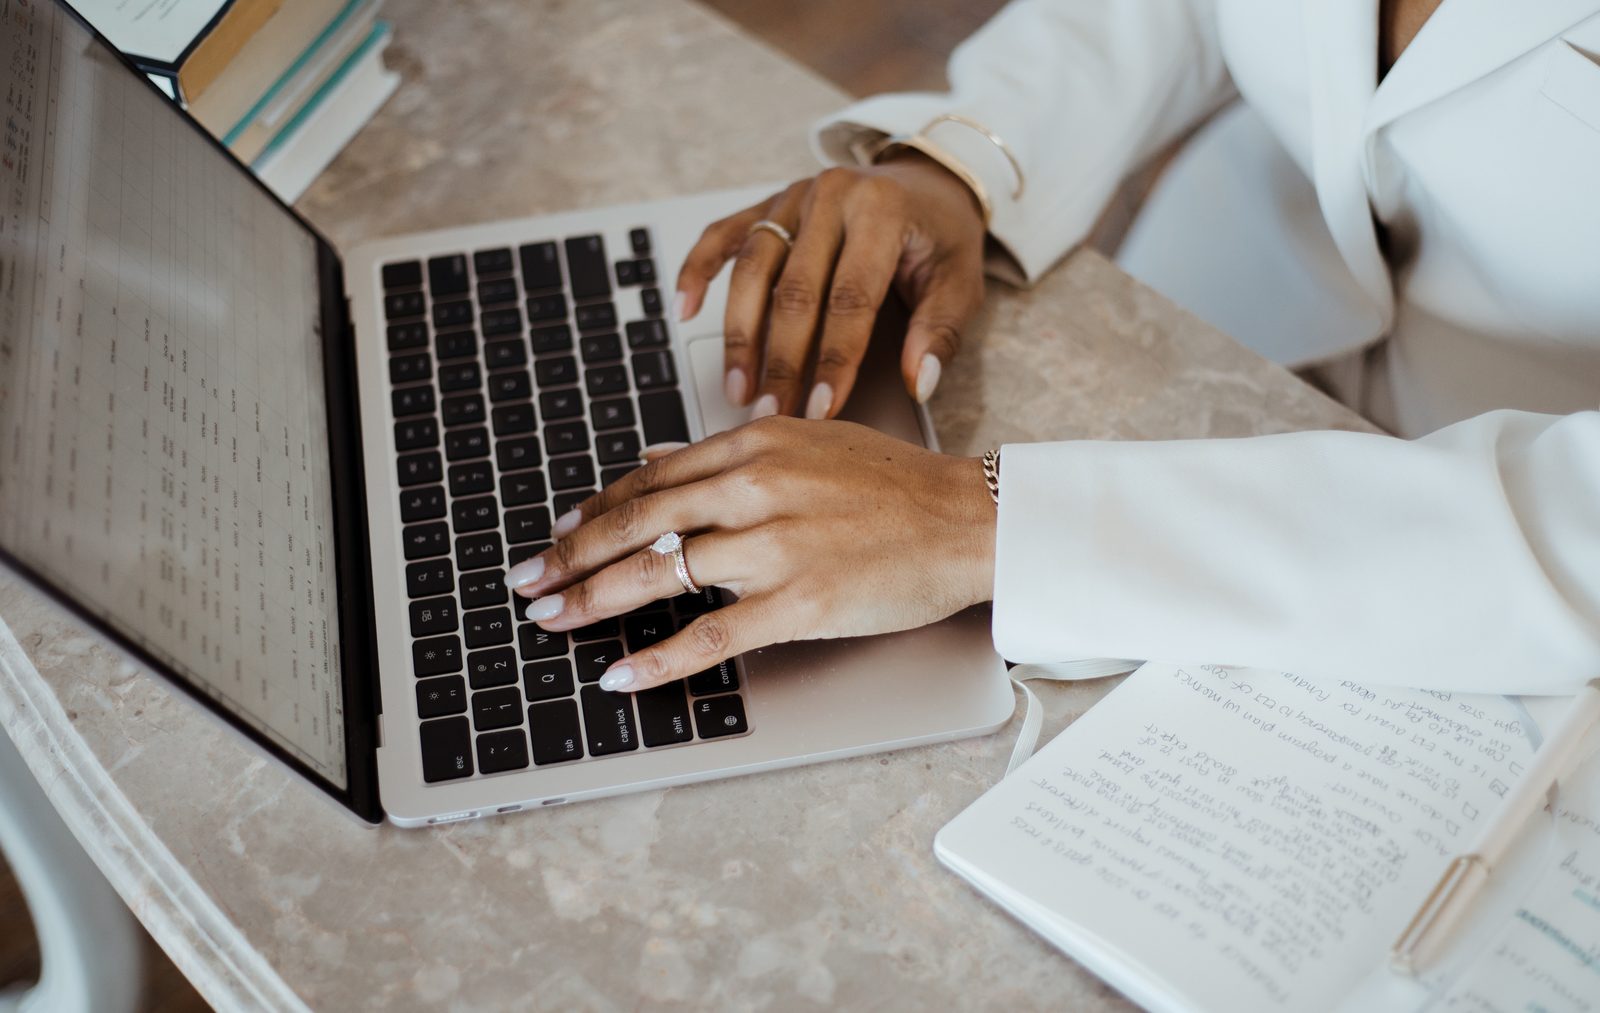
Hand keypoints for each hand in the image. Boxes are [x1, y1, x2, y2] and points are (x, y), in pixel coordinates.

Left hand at [504, 417, 996, 692]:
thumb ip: (728, 453)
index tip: (560, 533)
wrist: (966, 519)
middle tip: (528, 581)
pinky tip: (619, 673)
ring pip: (660, 574)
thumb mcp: (807, 441)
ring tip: (550, 621)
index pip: (651, 479)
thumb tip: (653, 459)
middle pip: (639, 522)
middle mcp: (756, 487)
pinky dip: (657, 658)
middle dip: (570, 556)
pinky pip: (711, 634)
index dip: (595, 510)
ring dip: (593, 601)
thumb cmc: (895, 484)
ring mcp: (775, 545)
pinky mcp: (799, 600)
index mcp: (754, 444)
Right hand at [676, 152, 987, 420]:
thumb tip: (917, 383)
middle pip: (793, 290)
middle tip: (770, 415)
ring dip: (739, 334)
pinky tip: (683, 310)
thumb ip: (940, 333)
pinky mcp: (768, 202)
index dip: (834, 360)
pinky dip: (697, 270)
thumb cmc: (942, 236)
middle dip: (781, 362)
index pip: (851, 299)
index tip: (821, 410)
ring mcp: (793, 197)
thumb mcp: (962, 282)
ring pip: (752, 269)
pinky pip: (723, 234)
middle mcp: (831, 196)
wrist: (929, 179)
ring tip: (737, 389)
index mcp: (882, 212)